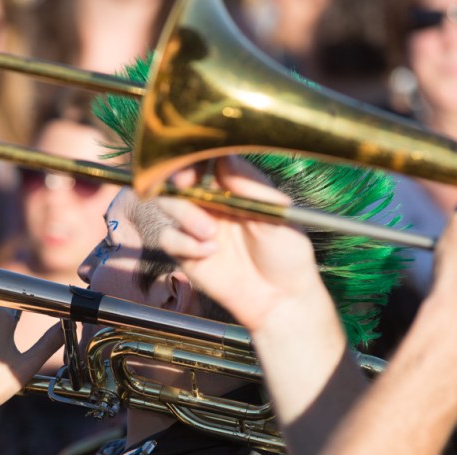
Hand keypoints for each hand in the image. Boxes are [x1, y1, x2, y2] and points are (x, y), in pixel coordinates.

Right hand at [155, 156, 331, 333]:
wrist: (281, 299)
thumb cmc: (287, 254)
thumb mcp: (278, 214)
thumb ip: (250, 187)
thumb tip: (225, 157)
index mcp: (234, 187)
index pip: (208, 158)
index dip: (196, 153)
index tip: (196, 155)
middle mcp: (212, 203)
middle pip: (179, 177)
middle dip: (177, 176)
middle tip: (185, 182)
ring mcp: (197, 227)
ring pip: (169, 204)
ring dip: (185, 214)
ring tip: (210, 233)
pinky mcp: (186, 253)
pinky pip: (169, 238)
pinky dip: (185, 243)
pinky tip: (209, 253)